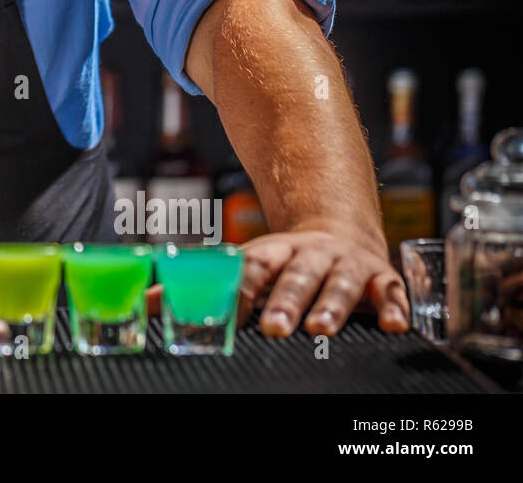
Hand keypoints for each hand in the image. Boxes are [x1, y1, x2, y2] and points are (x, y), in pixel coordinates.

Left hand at [236, 228, 408, 337]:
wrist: (339, 235)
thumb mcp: (259, 265)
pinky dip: (393, 307)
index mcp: (277, 249)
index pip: (255, 265)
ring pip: (340, 284)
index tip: (228, 316)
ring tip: (320, 330)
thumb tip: (171, 305)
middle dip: (286, 302)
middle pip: (297, 276)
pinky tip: (392, 324)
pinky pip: (390, 292)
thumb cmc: (290, 263)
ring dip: (331, 307)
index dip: (240, 289)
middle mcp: (314, 253)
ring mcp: (349, 263)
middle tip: (274, 327)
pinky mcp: (382, 277)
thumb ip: (226, 286)